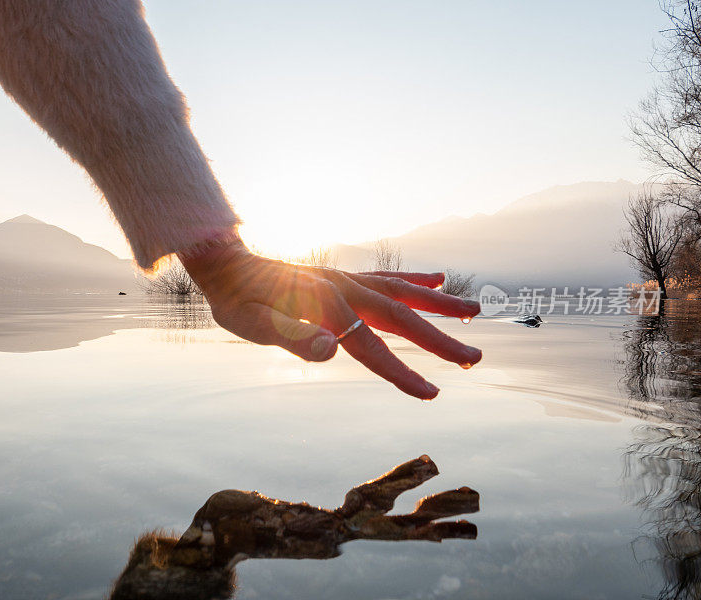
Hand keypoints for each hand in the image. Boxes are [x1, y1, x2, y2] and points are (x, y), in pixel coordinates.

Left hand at [180, 237, 481, 398]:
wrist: (225, 265)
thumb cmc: (236, 300)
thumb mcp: (251, 324)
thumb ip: (291, 337)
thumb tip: (331, 350)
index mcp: (325, 305)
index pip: (371, 347)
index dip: (401, 372)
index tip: (432, 393)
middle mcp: (344, 288)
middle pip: (400, 316)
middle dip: (439, 340)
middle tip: (475, 358)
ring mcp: (346, 278)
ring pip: (403, 291)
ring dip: (439, 304)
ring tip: (475, 313)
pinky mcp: (343, 275)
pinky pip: (386, 276)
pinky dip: (414, 277)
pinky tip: (437, 276)